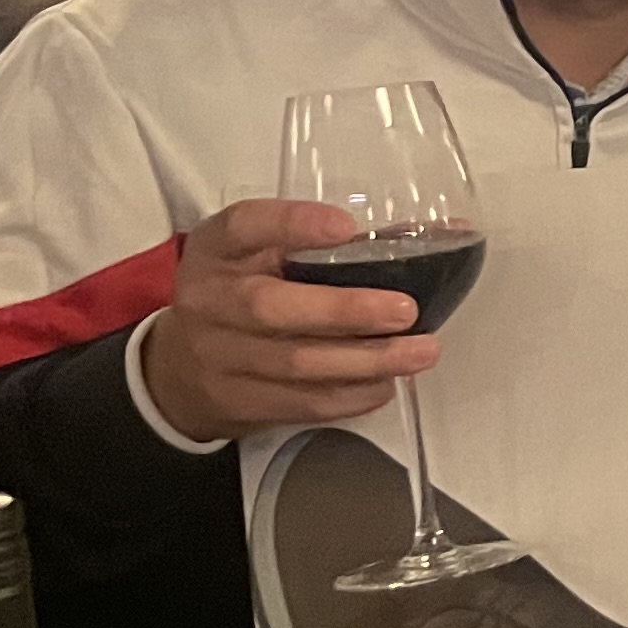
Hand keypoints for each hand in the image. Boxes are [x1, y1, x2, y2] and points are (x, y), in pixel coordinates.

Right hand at [137, 200, 435, 446]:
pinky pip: (301, 402)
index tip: (346, 227)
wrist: (180, 366)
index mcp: (217, 249)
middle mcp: (210, 299)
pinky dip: (352, 395)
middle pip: (270, 308)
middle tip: (406, 310)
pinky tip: (387, 382)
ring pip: (294, 363)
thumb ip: (337, 244)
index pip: (244, 226)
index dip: (293, 225)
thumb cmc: (243, 293)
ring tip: (420, 351)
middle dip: (346, 311)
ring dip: (366, 360)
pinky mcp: (236, 401)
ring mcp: (218, 355)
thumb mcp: (265, 254)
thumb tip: (447, 233)